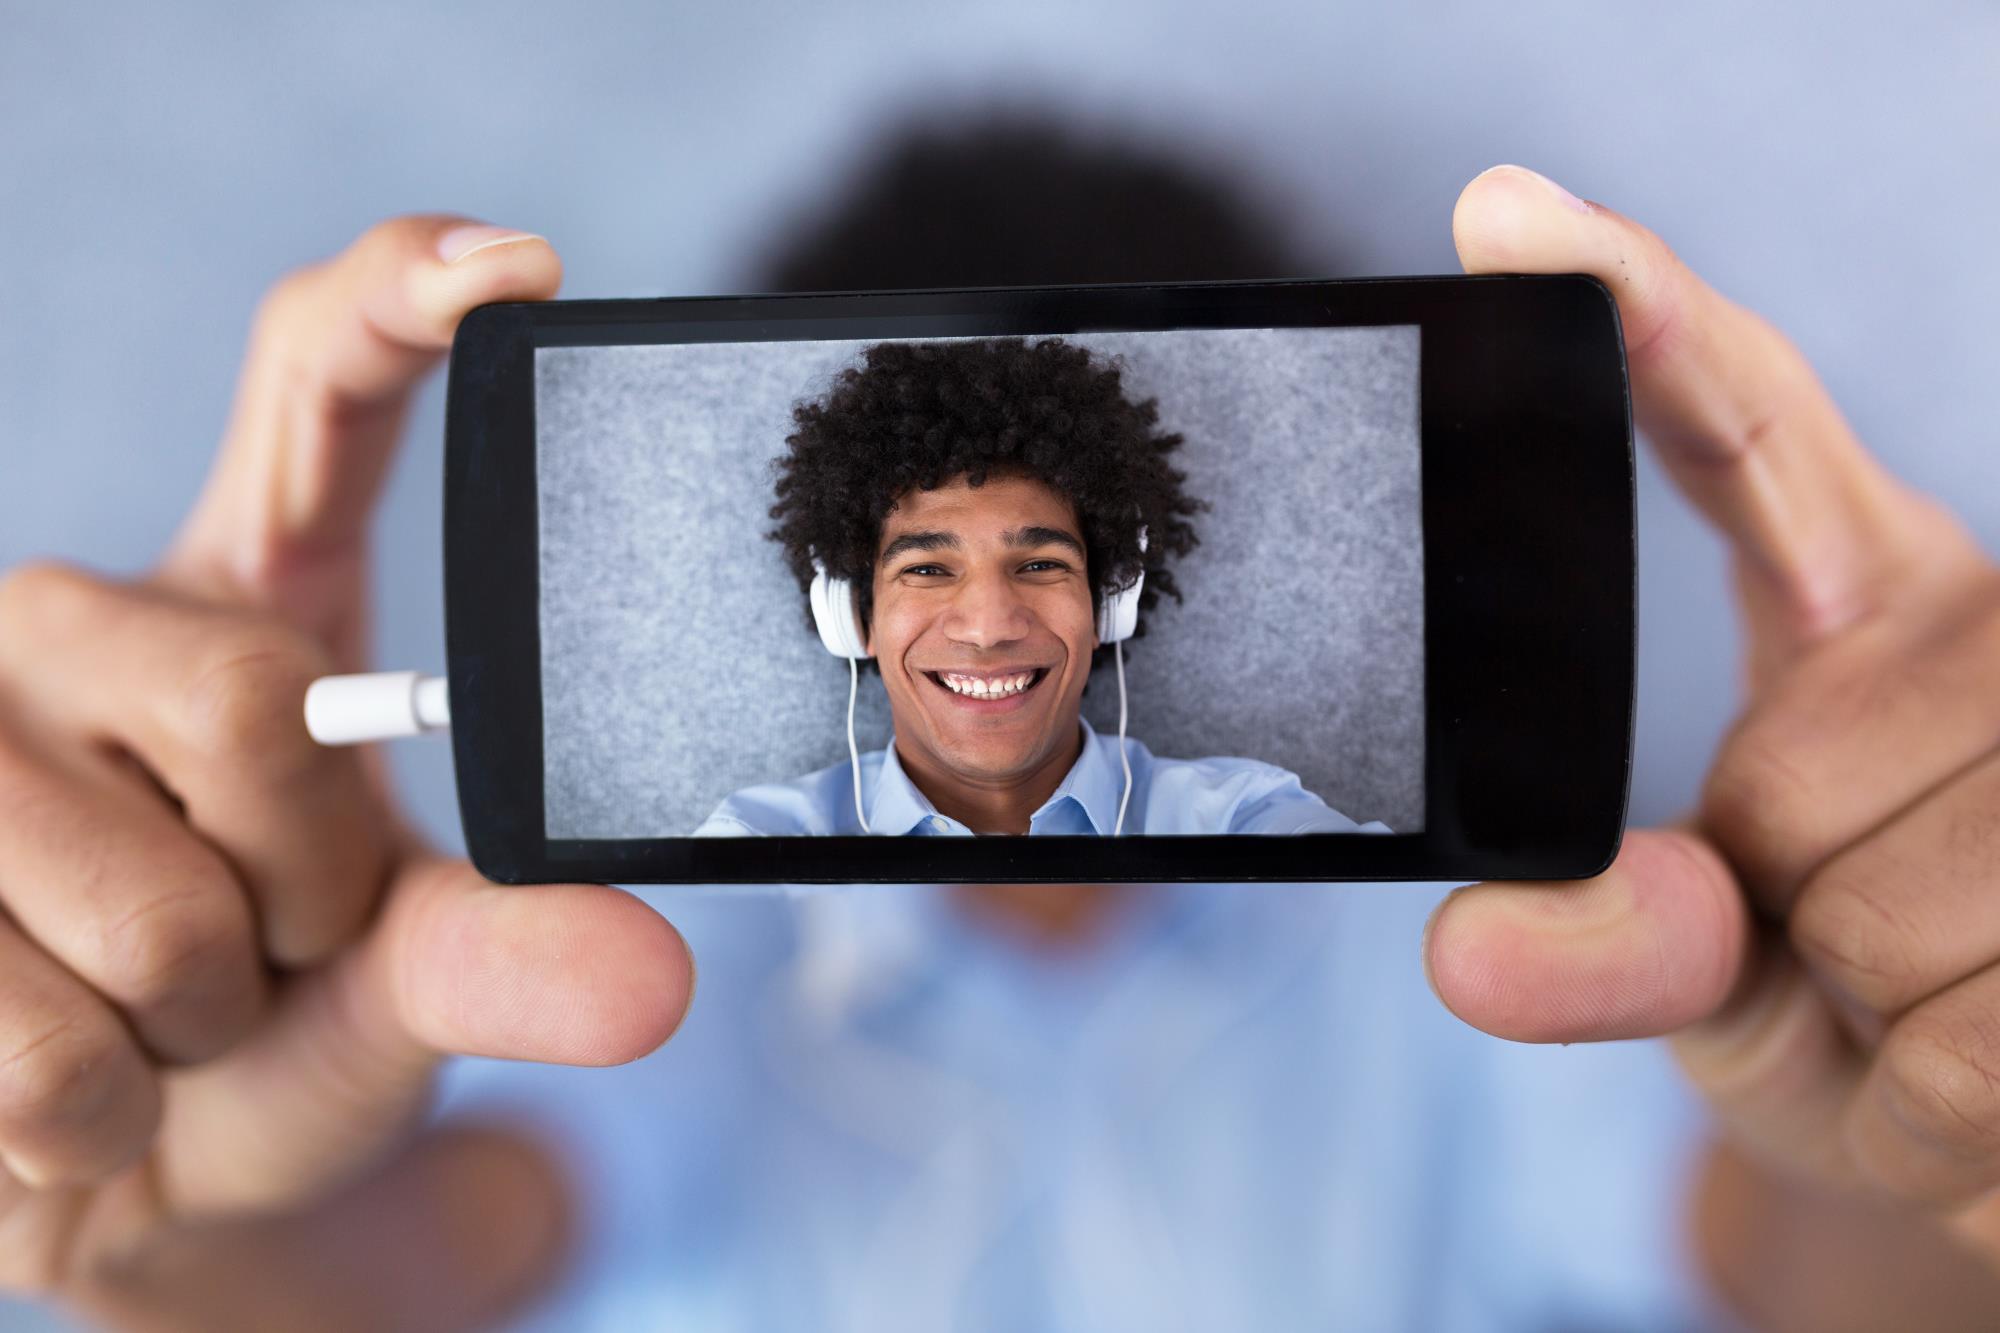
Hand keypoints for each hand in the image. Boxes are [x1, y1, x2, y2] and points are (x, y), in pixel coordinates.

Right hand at [0, 218, 695, 1329]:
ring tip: (173, 1011)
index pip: (316, 386)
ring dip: (203, 1020)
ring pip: (153, 908)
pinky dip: (99, 1111)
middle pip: (256, 704)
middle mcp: (81, 618)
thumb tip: (647, 982)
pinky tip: (77, 1080)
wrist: (131, 1159)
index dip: (404, 293)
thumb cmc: (281, 1023)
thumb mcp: (410, 978)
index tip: (522, 269)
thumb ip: (508, 955)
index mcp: (247, 593)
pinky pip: (40, 1045)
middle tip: (275, 939)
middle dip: (309, 890)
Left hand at [1425, 167, 1999, 1267]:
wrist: (1997, 1126)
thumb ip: (1620, 949)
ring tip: (1934, 1002)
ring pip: (1910, 897)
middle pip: (1817, 763)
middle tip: (1850, 947)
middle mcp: (1975, 624)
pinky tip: (1977, 1064)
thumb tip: (1478, 953)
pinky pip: (1985, 1037)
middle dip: (1801, 901)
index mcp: (1854, 602)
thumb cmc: (1857, 1016)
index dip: (1642, 317)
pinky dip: (1953, 1098)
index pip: (1745, 428)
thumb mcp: (1719, 988)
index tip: (1504, 214)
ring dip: (1898, 1004)